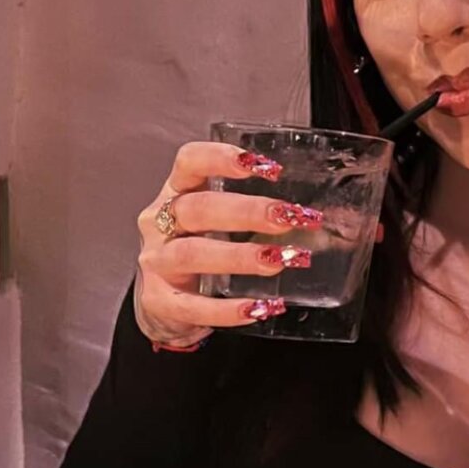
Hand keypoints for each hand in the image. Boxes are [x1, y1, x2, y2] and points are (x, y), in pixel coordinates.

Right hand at [135, 142, 323, 344]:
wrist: (161, 304)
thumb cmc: (199, 249)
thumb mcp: (215, 223)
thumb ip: (253, 214)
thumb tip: (312, 218)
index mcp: (175, 192)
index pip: (189, 161)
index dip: (222, 158)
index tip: (266, 166)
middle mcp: (159, 223)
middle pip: (197, 208)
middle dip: (246, 211)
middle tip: (288, 217)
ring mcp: (156, 263)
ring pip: (192, 253)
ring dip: (240, 256)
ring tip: (280, 260)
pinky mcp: (159, 302)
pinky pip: (193, 306)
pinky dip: (228, 309)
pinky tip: (261, 307)